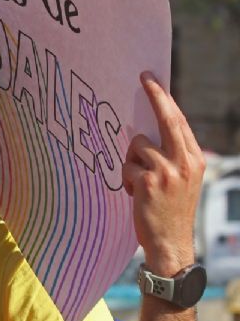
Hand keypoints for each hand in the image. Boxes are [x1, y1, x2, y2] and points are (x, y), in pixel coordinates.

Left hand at [122, 72, 204, 275]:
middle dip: (155, 95)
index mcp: (194, 159)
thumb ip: (171, 158)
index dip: (165, 99)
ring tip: (140, 184)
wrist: (171, 243)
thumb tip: (147, 134)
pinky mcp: (149, 181)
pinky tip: (136, 195)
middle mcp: (185, 161)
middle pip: (167, 119)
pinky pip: (127, 167)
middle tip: (144, 77)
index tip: (152, 81)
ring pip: (137, 145)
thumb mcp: (180, 182)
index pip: (179, 121)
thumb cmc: (169, 212)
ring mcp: (168, 171)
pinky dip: (127, 179)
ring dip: (131, 162)